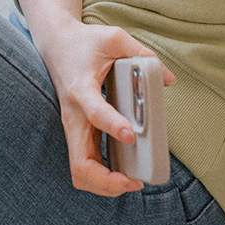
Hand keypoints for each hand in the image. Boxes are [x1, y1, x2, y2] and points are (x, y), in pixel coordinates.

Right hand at [46, 20, 175, 201]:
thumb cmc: (85, 42)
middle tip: (134, 182)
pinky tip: (124, 177)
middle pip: (80, 164)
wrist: (56, 45)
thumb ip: (142, 53)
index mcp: (81, 89)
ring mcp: (74, 130)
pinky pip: (86, 166)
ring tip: (132, 183)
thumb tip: (168, 79)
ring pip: (80, 173)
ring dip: (104, 186)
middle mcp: (74, 117)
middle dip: (106, 181)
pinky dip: (103, 179)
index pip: (95, 113)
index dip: (113, 125)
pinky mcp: (78, 136)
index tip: (132, 135)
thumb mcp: (114, 38)